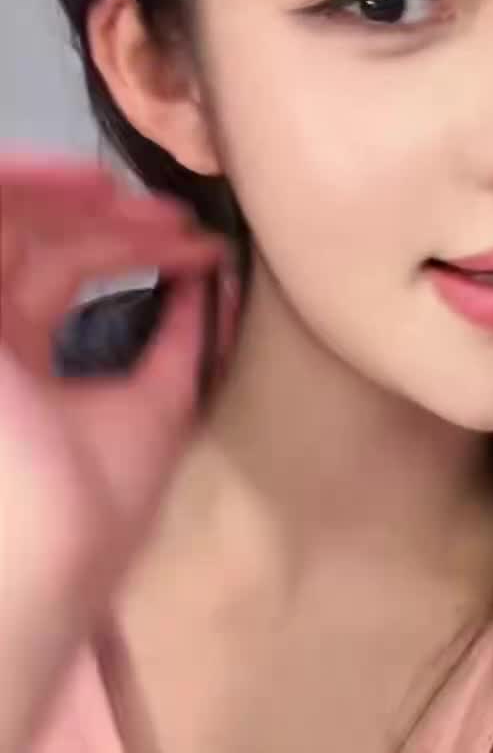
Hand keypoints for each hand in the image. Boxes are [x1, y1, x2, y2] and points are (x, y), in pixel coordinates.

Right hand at [0, 154, 238, 624]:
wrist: (43, 561)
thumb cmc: (92, 508)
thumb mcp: (155, 408)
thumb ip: (181, 343)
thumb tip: (212, 284)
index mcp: (15, 355)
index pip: (60, 270)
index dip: (129, 246)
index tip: (203, 247)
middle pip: (34, 236)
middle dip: (112, 216)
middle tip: (183, 220)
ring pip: (10, 222)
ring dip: (78, 199)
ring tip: (152, 206)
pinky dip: (31, 192)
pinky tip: (96, 193)